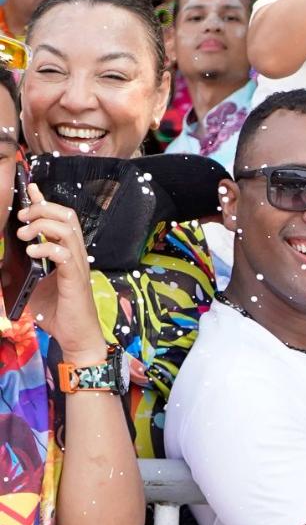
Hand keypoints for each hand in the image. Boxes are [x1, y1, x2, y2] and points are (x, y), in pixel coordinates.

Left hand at [15, 184, 103, 364]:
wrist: (75, 335)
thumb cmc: (56, 312)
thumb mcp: (32, 285)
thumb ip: (21, 271)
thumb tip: (1, 264)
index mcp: (68, 253)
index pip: (61, 219)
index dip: (46, 202)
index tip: (31, 189)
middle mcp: (76, 254)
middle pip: (67, 216)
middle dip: (42, 209)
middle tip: (21, 217)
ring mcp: (78, 264)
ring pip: (67, 229)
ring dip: (42, 225)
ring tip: (24, 235)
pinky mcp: (75, 278)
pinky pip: (64, 254)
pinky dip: (46, 248)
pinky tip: (32, 253)